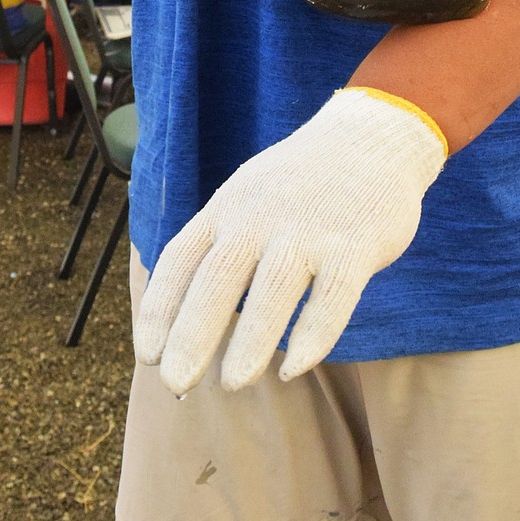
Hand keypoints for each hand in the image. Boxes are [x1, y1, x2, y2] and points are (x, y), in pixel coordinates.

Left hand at [134, 88, 446, 392]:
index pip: (182, 259)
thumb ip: (221, 249)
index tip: (148, 355)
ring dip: (251, 340)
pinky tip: (296, 367)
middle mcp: (261, 217)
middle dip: (193, 333)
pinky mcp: (355, 245)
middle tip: (176, 383)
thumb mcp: (246, 198)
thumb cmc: (298, 184)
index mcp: (228, 208)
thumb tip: (187, 325)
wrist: (370, 137)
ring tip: (233, 383)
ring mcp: (309, 230)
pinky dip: (313, 334)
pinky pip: (332, 296)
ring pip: (273, 289)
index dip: (161, 308)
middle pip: (219, 277)